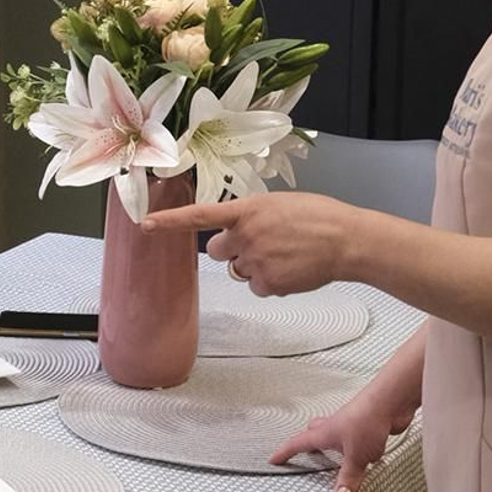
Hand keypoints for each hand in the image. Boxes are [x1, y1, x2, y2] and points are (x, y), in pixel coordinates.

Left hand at [145, 189, 359, 296]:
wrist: (346, 239)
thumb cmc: (319, 217)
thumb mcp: (279, 204)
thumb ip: (252, 216)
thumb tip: (239, 231)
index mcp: (248, 210)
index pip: (200, 216)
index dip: (170, 222)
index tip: (145, 225)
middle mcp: (246, 235)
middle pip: (216, 251)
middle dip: (231, 249)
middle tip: (260, 244)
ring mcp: (256, 261)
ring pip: (239, 270)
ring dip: (254, 266)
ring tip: (285, 255)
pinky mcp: (268, 283)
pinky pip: (257, 287)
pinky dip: (271, 282)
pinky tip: (292, 270)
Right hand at [270, 391, 416, 491]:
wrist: (391, 401)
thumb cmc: (367, 418)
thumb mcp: (356, 457)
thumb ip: (349, 477)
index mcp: (324, 433)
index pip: (297, 443)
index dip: (285, 452)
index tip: (274, 458)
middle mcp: (335, 427)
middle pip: (315, 434)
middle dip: (308, 444)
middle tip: (305, 453)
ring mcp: (352, 425)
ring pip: (337, 436)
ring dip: (335, 447)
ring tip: (339, 462)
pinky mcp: (369, 426)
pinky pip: (360, 440)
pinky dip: (360, 449)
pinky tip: (369, 457)